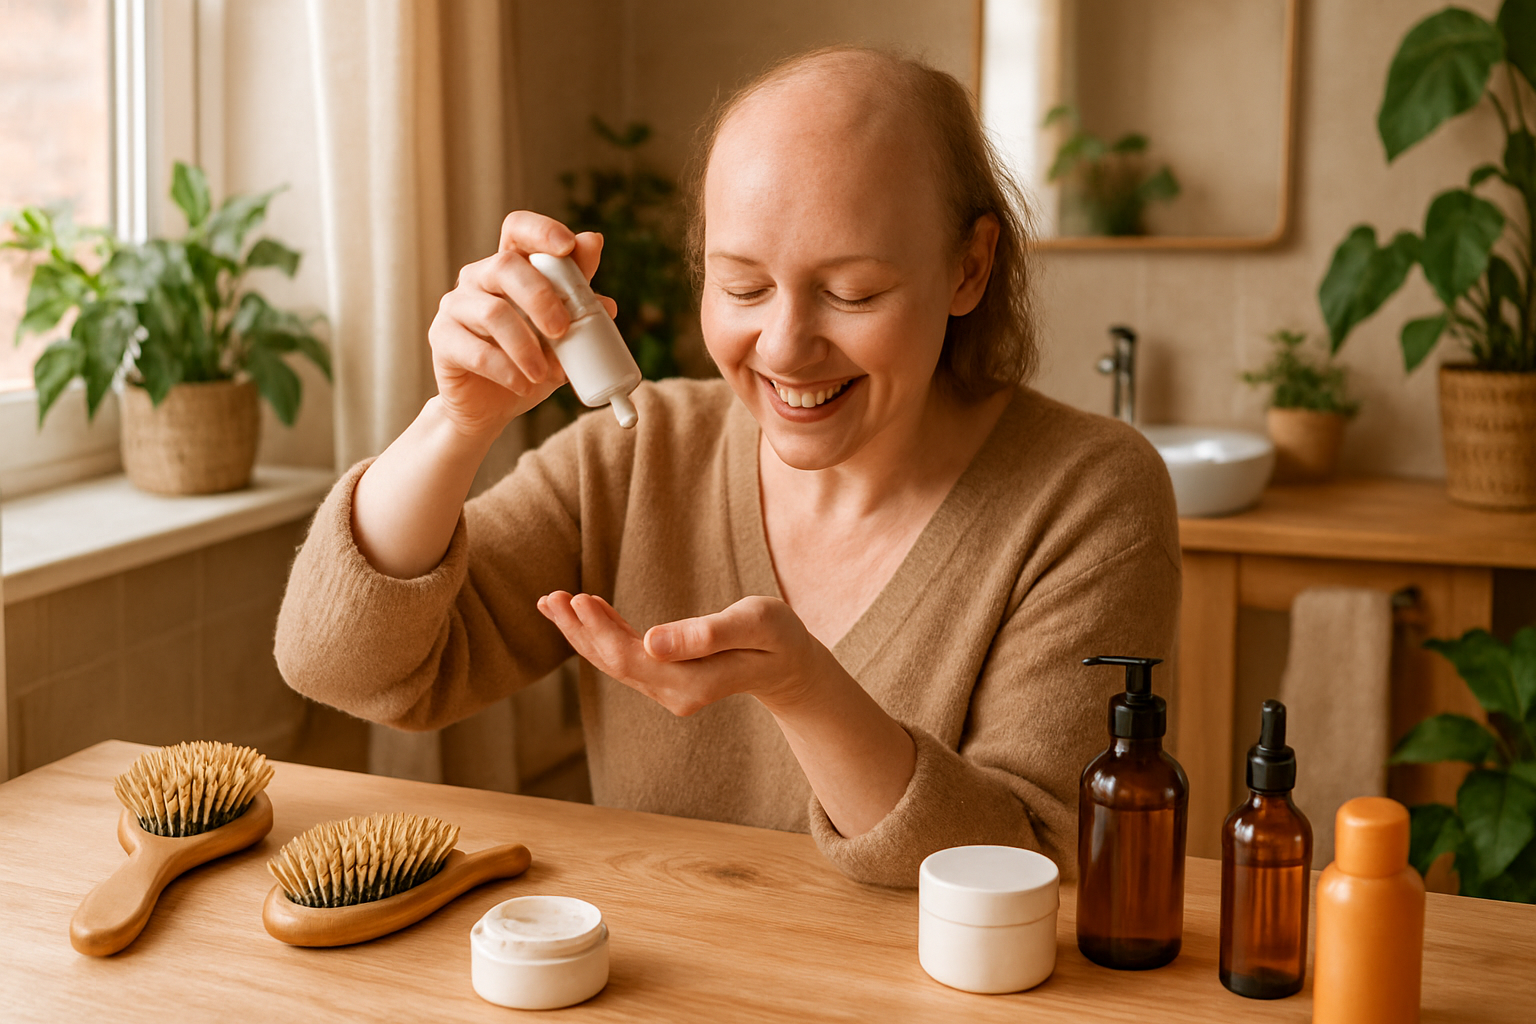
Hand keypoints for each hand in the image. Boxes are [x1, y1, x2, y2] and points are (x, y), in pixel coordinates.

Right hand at [428, 212, 619, 437]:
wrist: (492, 406)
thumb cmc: (530, 363)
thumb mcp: (563, 338)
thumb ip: (580, 314)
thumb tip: (609, 303)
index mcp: (511, 267)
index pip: (518, 228)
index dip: (541, 230)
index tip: (568, 246)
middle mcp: (478, 277)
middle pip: (505, 265)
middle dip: (541, 297)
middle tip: (562, 330)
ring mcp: (455, 305)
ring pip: (492, 312)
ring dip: (526, 346)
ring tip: (546, 374)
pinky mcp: (441, 338)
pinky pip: (476, 351)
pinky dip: (507, 370)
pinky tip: (524, 385)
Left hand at [535, 593, 837, 716]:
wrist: (789, 665)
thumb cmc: (778, 637)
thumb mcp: (754, 625)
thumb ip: (707, 634)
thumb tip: (651, 641)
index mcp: (692, 682)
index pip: (633, 658)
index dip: (601, 630)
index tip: (577, 598)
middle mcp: (673, 693)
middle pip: (613, 663)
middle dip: (579, 630)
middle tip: (550, 597)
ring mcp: (667, 690)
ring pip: (612, 663)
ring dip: (580, 633)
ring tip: (551, 602)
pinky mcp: (664, 679)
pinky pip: (623, 659)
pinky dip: (596, 637)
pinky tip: (578, 616)